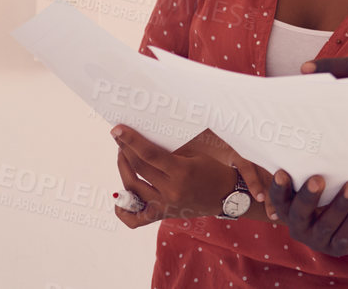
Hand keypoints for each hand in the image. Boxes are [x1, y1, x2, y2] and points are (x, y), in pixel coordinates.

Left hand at [110, 126, 238, 225]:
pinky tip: (119, 195)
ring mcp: (165, 206)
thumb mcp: (195, 156)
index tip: (118, 129)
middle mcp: (171, 191)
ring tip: (123, 155)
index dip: (131, 140)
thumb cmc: (214, 171)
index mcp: (182, 172)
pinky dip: (123, 209)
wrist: (228, 196)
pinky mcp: (162, 215)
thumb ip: (170, 152)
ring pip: (132, 188)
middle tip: (120, 137)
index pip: (150, 154)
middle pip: (138, 168)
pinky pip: (135, 218)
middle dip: (125, 150)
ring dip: (123, 169)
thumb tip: (145, 142)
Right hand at [263, 169, 347, 255]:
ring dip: (339, 204)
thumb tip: (310, 138)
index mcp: (290, 210)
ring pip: (326, 224)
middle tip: (318, 179)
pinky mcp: (339, 247)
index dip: (279, 189)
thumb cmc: (340, 183)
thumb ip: (314, 168)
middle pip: (299, 214)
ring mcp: (319, 240)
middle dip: (308, 196)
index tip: (282, 172)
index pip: (279, 201)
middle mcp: (300, 228)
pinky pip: (345, 235)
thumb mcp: (327, 177)